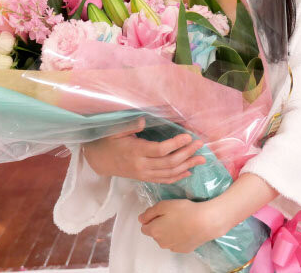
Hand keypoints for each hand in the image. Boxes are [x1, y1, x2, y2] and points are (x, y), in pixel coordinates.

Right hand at [82, 118, 205, 183]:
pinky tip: (189, 171)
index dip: (176, 144)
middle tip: (199, 145)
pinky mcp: (145, 179)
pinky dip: (178, 177)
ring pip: (169, 173)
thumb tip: (144, 121)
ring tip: (201, 159)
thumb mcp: (116, 131)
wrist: (99, 161)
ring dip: (187, 166)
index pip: (160, 150)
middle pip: (169, 163)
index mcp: (135, 151)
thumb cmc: (108, 142)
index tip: (188, 136)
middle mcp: (141, 166)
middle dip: (187, 154)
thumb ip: (130, 126)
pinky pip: (164, 180)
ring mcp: (144, 174)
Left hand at [138, 199, 224, 252]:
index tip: (160, 213)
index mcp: (154, 231)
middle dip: (160, 225)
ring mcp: (172, 247)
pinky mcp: (183, 249)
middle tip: (171, 215)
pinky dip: (179, 237)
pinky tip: (186, 229)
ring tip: (180, 221)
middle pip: (155, 233)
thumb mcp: (163, 205)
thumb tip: (141, 219)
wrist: (205, 222)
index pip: (144, 227)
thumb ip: (149, 213)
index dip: (151, 219)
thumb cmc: (183, 211)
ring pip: (166, 238)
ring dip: (169, 231)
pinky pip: (176, 242)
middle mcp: (161, 242)